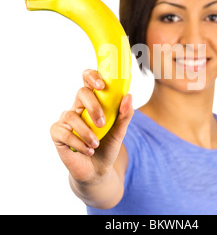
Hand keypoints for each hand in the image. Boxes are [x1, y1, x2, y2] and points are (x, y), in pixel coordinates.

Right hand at [50, 69, 133, 183]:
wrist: (98, 170)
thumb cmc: (108, 146)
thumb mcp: (120, 131)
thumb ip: (125, 114)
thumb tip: (128, 96)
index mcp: (94, 101)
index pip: (88, 79)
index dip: (92, 76)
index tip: (102, 86)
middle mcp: (78, 107)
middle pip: (81, 93)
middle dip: (93, 107)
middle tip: (102, 123)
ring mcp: (66, 120)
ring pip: (70, 115)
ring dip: (86, 131)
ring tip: (96, 144)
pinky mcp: (58, 134)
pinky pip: (63, 132)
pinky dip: (77, 142)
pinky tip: (88, 150)